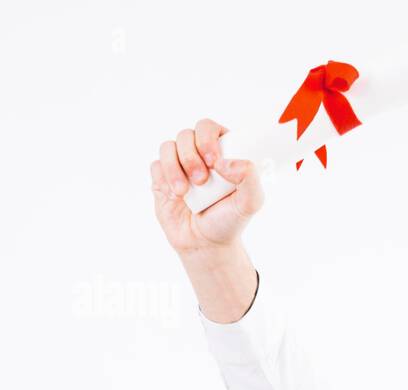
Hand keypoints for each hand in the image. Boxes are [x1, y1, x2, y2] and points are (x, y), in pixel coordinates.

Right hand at [150, 118, 263, 255]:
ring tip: (185, 192)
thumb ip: (250, 177)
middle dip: (191, 155)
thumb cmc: (229, 220)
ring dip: (175, 168)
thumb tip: (224, 161)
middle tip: (202, 180)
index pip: (210, 128)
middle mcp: (199, 155)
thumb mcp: (251, 202)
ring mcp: (179, 165)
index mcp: (222, 153)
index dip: (208, 138)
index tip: (214, 162)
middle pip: (187, 134)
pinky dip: (165, 178)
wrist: (205, 244)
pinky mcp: (162, 177)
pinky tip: (176, 195)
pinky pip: (156, 165)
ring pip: (168, 146)